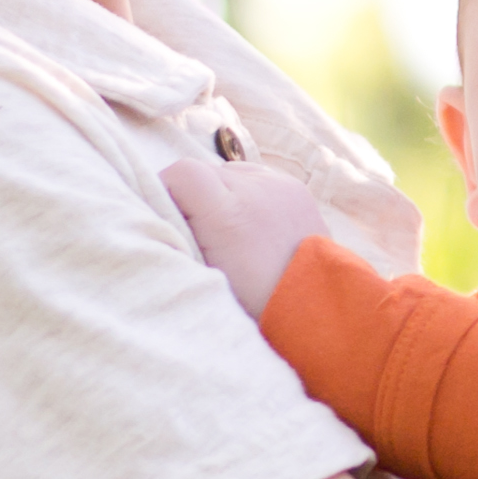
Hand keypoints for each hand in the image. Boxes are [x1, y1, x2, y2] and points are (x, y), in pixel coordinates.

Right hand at [161, 156, 327, 320]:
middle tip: (199, 232)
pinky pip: (256, 177)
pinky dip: (246, 193)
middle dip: (194, 196)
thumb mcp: (204, 275)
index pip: (181, 171)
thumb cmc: (252, 304)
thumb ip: (181, 236)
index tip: (166, 215)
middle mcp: (254, 190)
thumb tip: (162, 214)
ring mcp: (279, 185)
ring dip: (221, 193)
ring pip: (230, 172)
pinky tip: (250, 223)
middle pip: (205, 170)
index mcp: (226, 216)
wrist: (315, 308)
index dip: (166, 188)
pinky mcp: (296, 187)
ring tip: (228, 230)